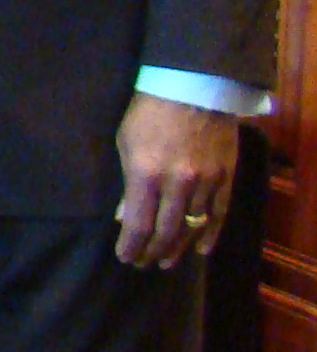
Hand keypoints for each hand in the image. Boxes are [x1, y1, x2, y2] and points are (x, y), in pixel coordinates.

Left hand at [115, 91, 238, 266]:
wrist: (194, 87)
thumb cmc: (149, 112)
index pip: (139, 225)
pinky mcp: (226, 177)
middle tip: (143, 264)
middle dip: (152, 252)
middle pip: (165, 231)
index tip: (125, 257)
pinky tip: (200, 250)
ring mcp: (206, 183)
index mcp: (147, 175)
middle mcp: (178, 184)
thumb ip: (128, 184)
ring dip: (178, 248)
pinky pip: (219, 214)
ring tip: (166, 262)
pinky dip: (210, 235)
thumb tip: (125, 217)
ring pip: (192, 227)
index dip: (132, 247)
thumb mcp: (126, 143)